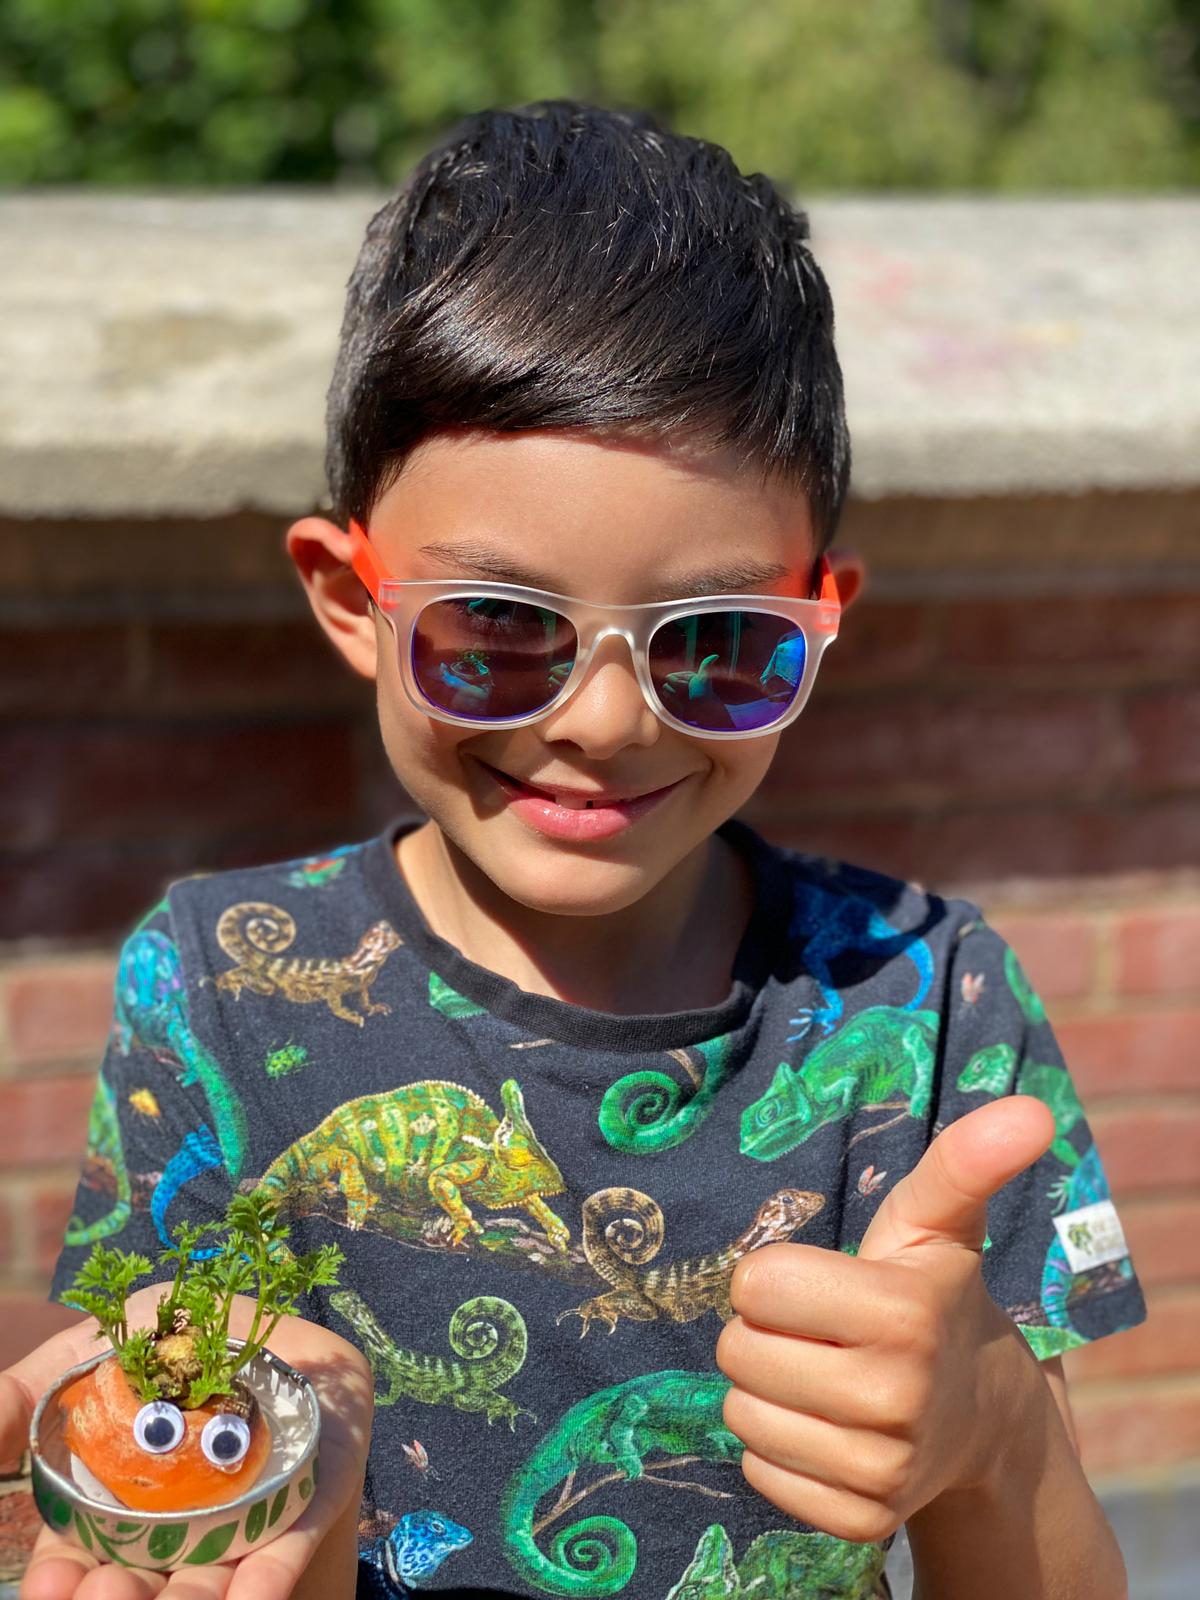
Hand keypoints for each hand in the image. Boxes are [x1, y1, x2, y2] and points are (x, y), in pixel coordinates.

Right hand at [7, 1288, 372, 1599]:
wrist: (259, 1324)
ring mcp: (239, 1521)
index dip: (60, 1580)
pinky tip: (253, 1597)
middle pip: (140, 1581)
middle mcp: (173, 1529)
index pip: (75, 1561)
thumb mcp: (75, 1360)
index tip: (50, 1589)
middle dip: (118, 1599)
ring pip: (210, 1579)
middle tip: (105, 1598)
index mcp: (113, 1507)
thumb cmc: (154, 1347)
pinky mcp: (305, 1499)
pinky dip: (271, 1572)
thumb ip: (16, 1402)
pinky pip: (290, 1543)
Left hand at [715, 1095, 1055, 1542]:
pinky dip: (780, 1448)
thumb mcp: (937, 1220)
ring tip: (824, 1377)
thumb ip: (964, 1160)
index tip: (824, 1284)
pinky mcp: (860, 1519)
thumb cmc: (932, 1293)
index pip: (755, 1282)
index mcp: (902, 1311)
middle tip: (821, 1332)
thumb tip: (1032, 1109)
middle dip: (765, 1331)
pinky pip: (760, 1473)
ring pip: (742, 1413)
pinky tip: (828, 1429)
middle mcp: (894, 1397)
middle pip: (737, 1350)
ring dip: (768, 1390)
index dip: (776, 1276)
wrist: (981, 1414)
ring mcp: (881, 1469)